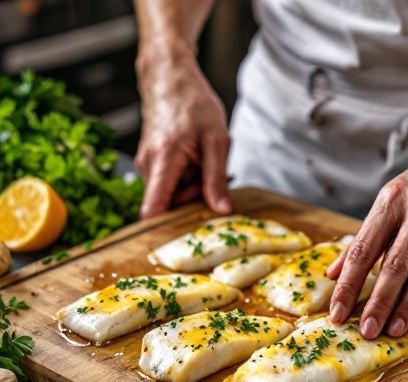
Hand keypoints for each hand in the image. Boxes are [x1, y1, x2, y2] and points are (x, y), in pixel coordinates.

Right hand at [135, 43, 231, 218]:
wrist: (170, 78)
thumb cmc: (194, 104)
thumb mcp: (217, 141)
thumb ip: (217, 179)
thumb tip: (221, 211)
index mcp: (164, 160)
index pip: (154, 209)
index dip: (165, 230)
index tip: (184, 239)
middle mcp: (148, 166)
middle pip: (172, 203)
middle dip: (197, 195)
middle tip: (216, 172)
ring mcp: (147, 165)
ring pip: (174, 193)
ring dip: (194, 184)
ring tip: (205, 158)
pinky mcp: (150, 163)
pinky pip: (171, 182)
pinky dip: (187, 176)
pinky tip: (196, 158)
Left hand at [327, 119, 407, 338]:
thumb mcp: (388, 202)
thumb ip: (362, 240)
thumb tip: (333, 274)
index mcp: (391, 201)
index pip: (363, 250)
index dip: (348, 285)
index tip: (337, 312)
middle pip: (395, 266)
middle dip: (379, 303)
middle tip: (367, 331)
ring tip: (394, 329)